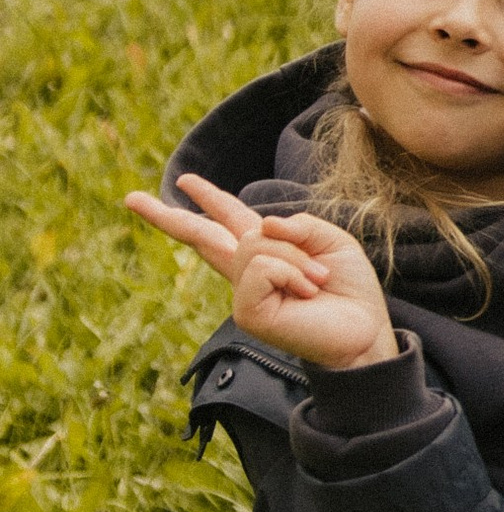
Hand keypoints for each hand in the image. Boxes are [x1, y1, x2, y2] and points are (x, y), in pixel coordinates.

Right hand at [126, 172, 398, 372]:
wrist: (363, 329)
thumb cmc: (348, 289)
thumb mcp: (330, 241)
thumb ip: (295, 225)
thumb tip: (260, 228)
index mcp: (265, 253)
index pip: (229, 220)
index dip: (209, 198)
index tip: (183, 182)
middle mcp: (247, 273)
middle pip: (199, 237)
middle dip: (165, 216)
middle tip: (130, 198)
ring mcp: (243, 293)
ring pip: (256, 243)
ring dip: (297, 256)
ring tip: (316, 280)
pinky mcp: (247, 311)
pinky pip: (263, 266)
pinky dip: (293, 271)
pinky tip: (307, 291)